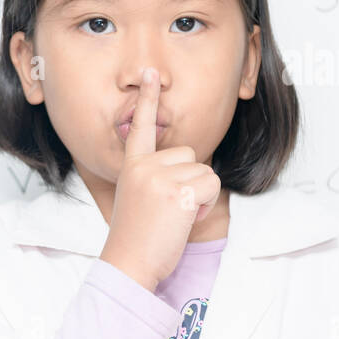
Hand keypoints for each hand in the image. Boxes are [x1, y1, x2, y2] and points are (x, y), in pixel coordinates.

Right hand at [99, 67, 221, 291]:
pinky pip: (211, 186)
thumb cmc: (136, 239)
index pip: (139, 127)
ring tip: (174, 218)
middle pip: (189, 154)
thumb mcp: (138, 199)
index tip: (150, 74)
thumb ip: (155, 178)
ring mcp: (159, 178)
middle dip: (190, 182)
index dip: (147, 99)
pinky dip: (205, 206)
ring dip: (199, 197)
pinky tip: (183, 221)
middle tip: (168, 210)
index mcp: (132, 167)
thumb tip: (189, 171)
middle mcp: (144, 167)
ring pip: (204, 171)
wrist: (127, 264)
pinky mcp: (178, 192)